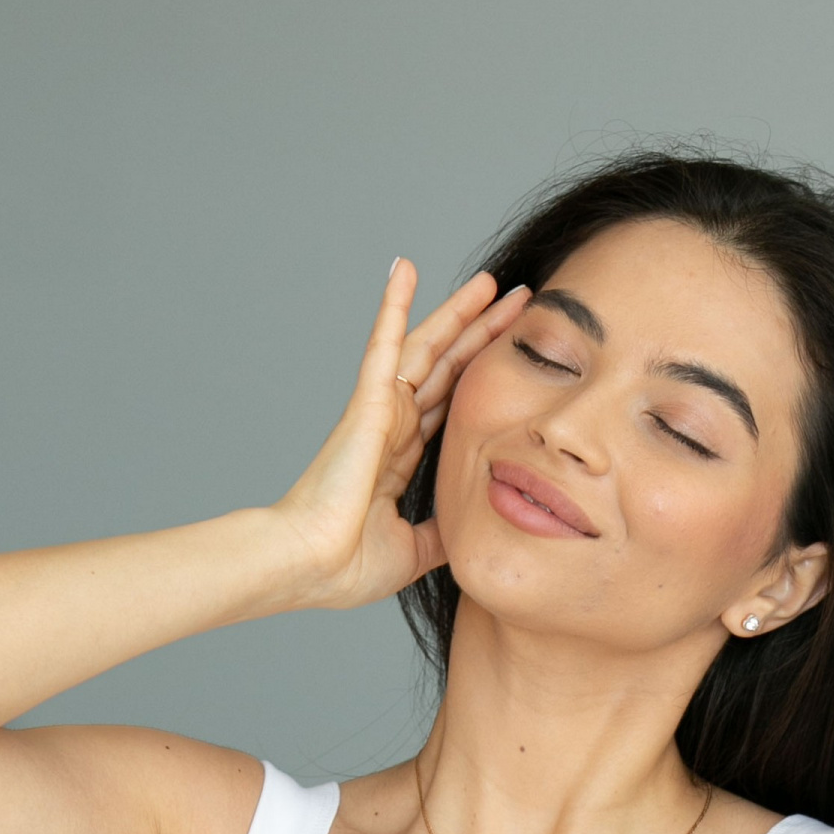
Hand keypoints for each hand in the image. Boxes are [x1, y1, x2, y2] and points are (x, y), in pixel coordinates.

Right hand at [267, 258, 530, 612]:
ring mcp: (380, 411)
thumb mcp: (417, 550)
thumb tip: (469, 529)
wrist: (314, 566)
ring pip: (427, 348)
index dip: (482, 375)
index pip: (453, 404)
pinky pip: (384, 344)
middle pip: (448, 367)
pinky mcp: (367, 403)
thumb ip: (443, 531)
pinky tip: (405, 267)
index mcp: (402, 458)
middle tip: (519, 299)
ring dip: (456, 312)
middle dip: (482, 333)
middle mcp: (393, 427)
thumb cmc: (348, 566)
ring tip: (489, 280)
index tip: (516, 352)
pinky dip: (394, 305)